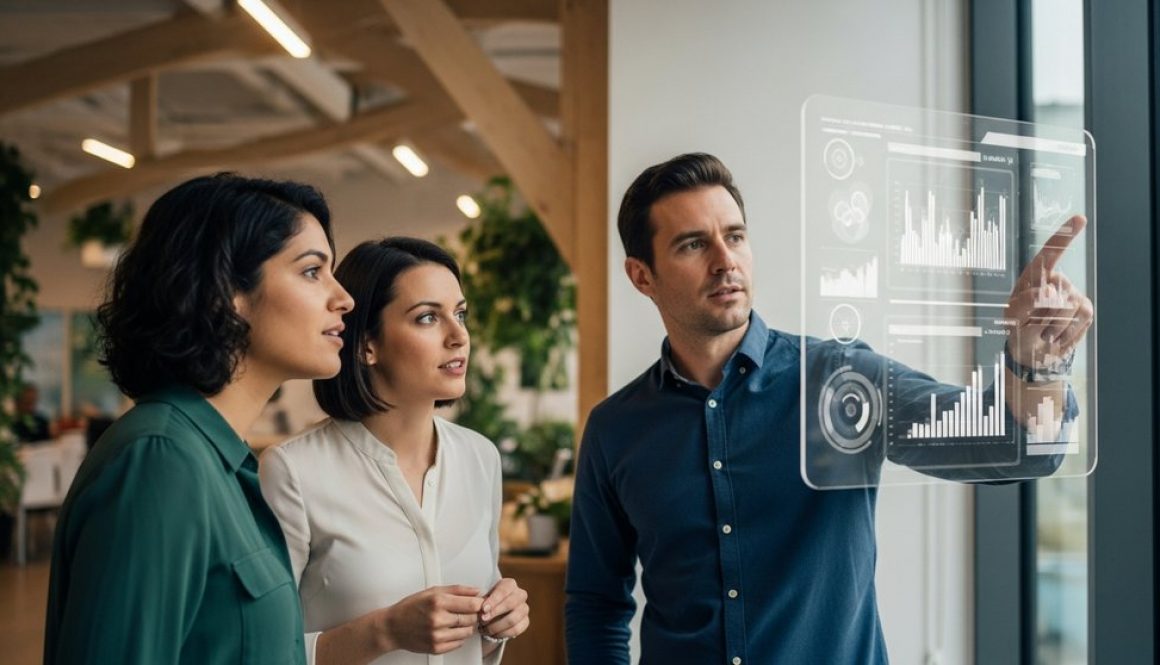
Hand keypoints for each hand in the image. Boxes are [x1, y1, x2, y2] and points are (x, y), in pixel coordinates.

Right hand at [382, 585, 483, 654]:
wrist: (393, 627)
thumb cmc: (411, 607)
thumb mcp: (433, 591)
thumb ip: (457, 590)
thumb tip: (477, 591)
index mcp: (438, 601)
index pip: (472, 604)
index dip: (480, 604)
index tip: (479, 603)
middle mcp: (438, 619)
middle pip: (472, 618)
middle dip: (473, 614)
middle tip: (466, 611)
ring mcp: (437, 636)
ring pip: (467, 632)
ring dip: (466, 626)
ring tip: (456, 621)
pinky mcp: (436, 648)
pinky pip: (459, 643)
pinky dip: (458, 637)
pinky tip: (449, 630)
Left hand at [478, 577, 530, 639]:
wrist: (493, 615)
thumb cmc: (486, 603)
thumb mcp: (482, 598)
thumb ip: (481, 601)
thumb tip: (482, 609)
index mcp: (510, 584)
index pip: (504, 590)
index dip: (494, 600)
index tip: (483, 609)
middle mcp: (520, 594)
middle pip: (510, 603)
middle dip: (495, 613)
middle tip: (482, 620)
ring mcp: (524, 608)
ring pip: (512, 619)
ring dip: (496, 626)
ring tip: (484, 629)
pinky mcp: (526, 622)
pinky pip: (516, 630)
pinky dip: (502, 634)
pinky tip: (492, 634)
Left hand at [1003, 215, 1093, 368]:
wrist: (1031, 350)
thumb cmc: (1017, 327)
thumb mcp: (1012, 316)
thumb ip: (1025, 303)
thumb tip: (1049, 291)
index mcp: (1034, 276)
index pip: (1051, 252)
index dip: (1065, 236)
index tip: (1080, 219)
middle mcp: (1056, 280)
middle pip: (1057, 294)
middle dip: (1042, 315)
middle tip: (1032, 325)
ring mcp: (1073, 293)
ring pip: (1068, 308)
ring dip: (1053, 326)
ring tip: (1043, 332)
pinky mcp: (1085, 308)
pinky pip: (1080, 318)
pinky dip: (1066, 332)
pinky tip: (1057, 336)